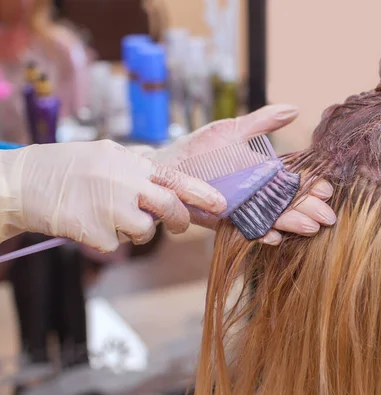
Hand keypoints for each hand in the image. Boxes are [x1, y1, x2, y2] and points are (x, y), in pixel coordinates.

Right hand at [1, 140, 225, 251]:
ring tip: (108, 214)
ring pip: (144, 231)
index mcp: (130, 162)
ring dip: (134, 230)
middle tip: (177, 224)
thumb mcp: (106, 153)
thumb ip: (138, 166)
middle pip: (169, 208)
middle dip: (179, 220)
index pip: (175, 178)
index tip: (221, 204)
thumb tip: (168, 180)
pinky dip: (107, 239)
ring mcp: (111, 209)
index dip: (201, 193)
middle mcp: (125, 183)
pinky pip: (116, 244)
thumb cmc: (67, 167)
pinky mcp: (96, 233)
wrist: (24, 181)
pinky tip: (89, 222)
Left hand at [147, 104, 336, 244]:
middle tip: (327, 216)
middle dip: (308, 208)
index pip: (293, 179)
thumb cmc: (200, 147)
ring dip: (290, 223)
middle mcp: (256, 191)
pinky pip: (246, 229)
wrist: (167, 167)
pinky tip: (273, 237)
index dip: (310, 185)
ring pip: (272, 217)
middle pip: (287, 202)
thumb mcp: (233, 129)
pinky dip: (259, 233)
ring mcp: (243, 207)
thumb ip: (263, 121)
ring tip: (309, 228)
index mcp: (263, 170)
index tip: (326, 189)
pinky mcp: (225, 220)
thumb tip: (295, 109)